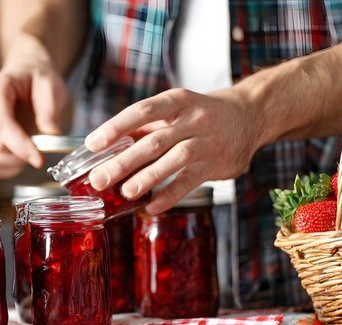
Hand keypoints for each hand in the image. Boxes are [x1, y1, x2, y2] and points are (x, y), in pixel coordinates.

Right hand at [0, 53, 66, 179]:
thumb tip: (51, 132)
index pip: (1, 125)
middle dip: (22, 156)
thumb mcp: (50, 86)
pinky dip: (6, 170)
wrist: (24, 78)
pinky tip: (18, 158)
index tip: (40, 160)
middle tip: (40, 150)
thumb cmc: (36, 81)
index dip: (20, 147)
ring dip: (15, 165)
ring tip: (30, 151)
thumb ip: (50, 108)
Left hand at [84, 88, 262, 213]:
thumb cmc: (201, 114)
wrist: (248, 116)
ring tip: (125, 192)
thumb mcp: (176, 110)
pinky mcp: (215, 164)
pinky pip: (190, 181)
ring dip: (148, 177)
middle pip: (154, 140)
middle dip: (124, 161)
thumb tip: (108, 149)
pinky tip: (151, 207)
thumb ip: (147, 127)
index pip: (142, 111)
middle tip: (99, 178)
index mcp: (177, 101)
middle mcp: (193, 119)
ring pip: (174, 160)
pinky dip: (170, 195)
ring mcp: (206, 142)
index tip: (93, 144)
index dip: (116, 127)